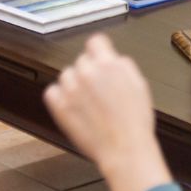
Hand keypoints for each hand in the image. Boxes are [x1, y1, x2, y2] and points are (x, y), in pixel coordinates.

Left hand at [42, 34, 171, 190]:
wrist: (125, 149)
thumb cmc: (135, 123)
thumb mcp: (138, 85)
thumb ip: (122, 66)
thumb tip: (113, 59)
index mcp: (109, 64)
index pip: (95, 41)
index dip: (99, 51)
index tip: (98, 58)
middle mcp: (88, 72)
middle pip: (81, 60)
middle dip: (89, 72)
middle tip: (98, 91)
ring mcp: (71, 89)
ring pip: (66, 75)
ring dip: (74, 85)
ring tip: (87, 103)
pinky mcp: (59, 106)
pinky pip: (52, 91)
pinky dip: (58, 97)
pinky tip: (72, 107)